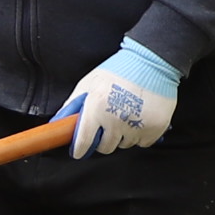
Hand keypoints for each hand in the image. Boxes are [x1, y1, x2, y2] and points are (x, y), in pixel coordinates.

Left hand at [61, 42, 180, 158]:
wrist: (153, 62)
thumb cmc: (120, 70)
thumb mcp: (90, 82)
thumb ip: (73, 103)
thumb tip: (59, 121)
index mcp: (97, 107)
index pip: (84, 141)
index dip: (79, 149)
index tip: (79, 151)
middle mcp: (116, 119)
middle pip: (105, 147)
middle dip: (103, 138)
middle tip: (108, 123)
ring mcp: (136, 125)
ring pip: (124, 145)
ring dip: (123, 135)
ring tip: (127, 114)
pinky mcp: (154, 128)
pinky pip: (142, 143)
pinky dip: (140, 134)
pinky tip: (141, 118)